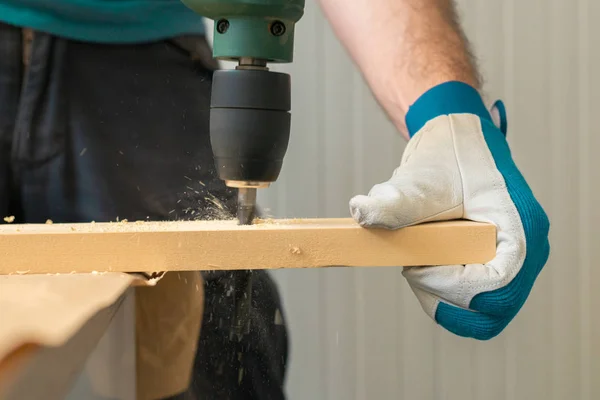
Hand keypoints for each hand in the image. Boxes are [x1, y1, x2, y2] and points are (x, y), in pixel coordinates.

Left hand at [349, 81, 549, 339]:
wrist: (457, 142)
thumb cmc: (448, 156)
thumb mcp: (420, 178)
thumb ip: (396, 201)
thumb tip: (362, 212)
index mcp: (520, 227)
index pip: (496, 283)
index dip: (450, 284)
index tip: (413, 266)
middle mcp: (525, 250)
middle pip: (492, 308)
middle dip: (445, 298)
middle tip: (414, 268)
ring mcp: (511, 261)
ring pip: (483, 311)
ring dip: (443, 298)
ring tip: (418, 262)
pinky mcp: (493, 265)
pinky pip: (473, 300)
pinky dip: (443, 294)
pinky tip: (423, 265)